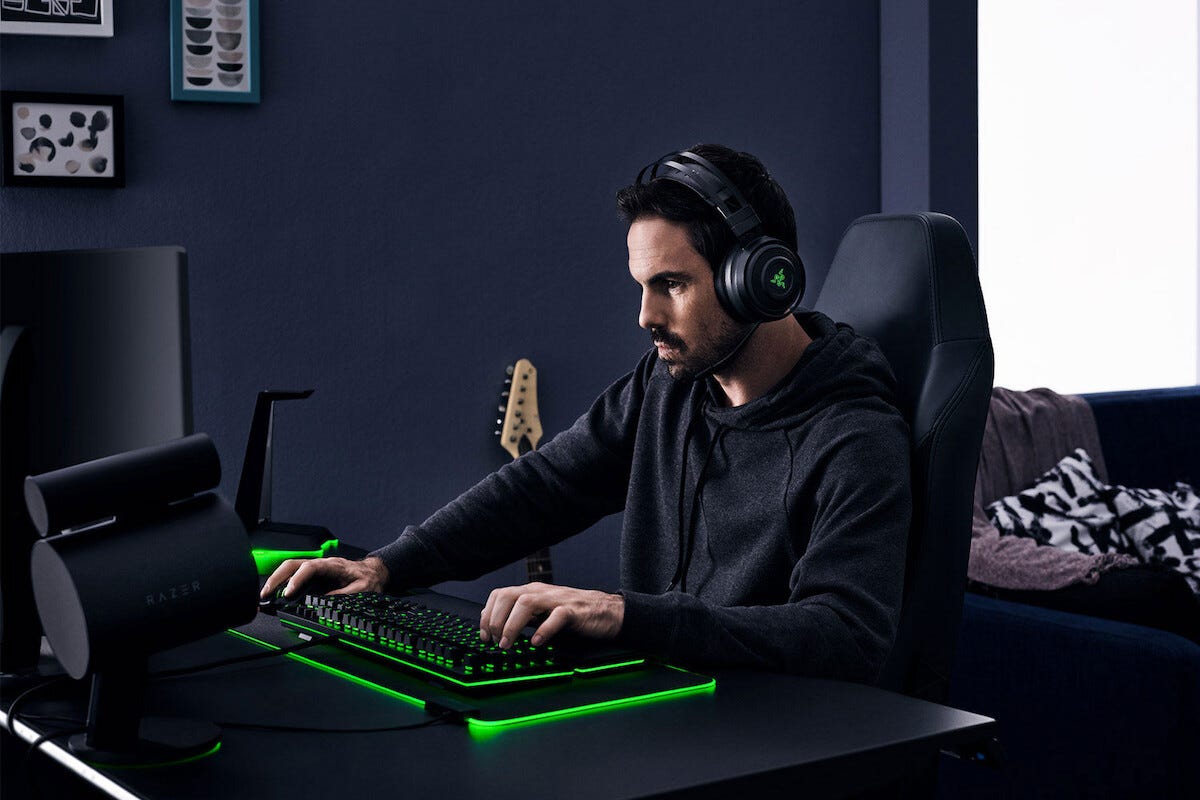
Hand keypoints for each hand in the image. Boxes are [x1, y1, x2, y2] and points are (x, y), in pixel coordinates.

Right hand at [260, 556, 388, 599]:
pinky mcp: (314, 576)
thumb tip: (325, 602)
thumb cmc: (368, 579)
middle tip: (266, 593)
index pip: (310, 567)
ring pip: (291, 569)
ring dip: (277, 580)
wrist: (374, 572)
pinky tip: (276, 594)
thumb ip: (345, 595)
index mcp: (332, 565)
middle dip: (277, 578)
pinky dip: (283, 583)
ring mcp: (316, 569)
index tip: (289, 592)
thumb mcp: (362, 590)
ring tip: (265, 595)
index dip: (297, 579)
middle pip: (293, 564)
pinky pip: (295, 576)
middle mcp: (321, 564)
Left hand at [479, 582, 623, 648]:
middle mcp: (541, 592)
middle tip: (496, 641)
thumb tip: (495, 626)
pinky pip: (556, 616)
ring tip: (508, 644)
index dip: (487, 615)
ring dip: (512, 625)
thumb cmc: (573, 612)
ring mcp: (557, 600)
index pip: (500, 594)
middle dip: (496, 620)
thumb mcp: (542, 612)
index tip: (484, 636)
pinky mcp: (574, 611)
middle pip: (509, 596)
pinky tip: (537, 642)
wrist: (607, 611)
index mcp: (531, 591)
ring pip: (527, 603)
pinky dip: (544, 629)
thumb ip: (521, 616)